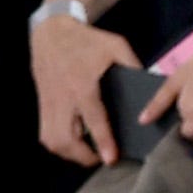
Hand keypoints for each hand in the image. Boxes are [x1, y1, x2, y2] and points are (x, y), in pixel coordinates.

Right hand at [29, 12, 135, 167]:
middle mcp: (63, 98)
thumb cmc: (87, 41)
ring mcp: (49, 104)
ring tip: (88, 154)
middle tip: (101, 159)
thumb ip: (132, 66)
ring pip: (52, 140)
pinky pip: (46, 134)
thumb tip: (150, 89)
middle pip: (65, 138)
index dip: (103, 141)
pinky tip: (73, 144)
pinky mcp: (42, 106)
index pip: (93, 119)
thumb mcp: (115, 46)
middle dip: (83, 156)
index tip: (110, 159)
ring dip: (70, 154)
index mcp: (83, 84)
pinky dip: (59, 145)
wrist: (51, 33)